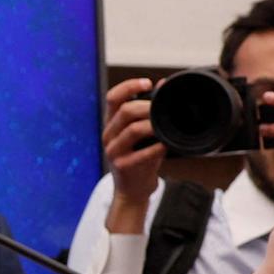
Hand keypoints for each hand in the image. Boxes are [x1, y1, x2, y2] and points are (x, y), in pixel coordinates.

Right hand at [101, 78, 165, 229]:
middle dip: (147, 106)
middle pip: (124, 111)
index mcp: (112, 124)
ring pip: (132, 130)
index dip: (129, 86)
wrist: (132, 191)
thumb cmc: (140, 159)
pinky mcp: (122, 166)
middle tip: (162, 109)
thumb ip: (150, 112)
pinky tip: (165, 146)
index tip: (147, 82)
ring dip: (152, 125)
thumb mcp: (143, 134)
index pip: (113, 97)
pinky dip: (156, 148)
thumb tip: (163, 85)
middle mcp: (108, 135)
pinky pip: (141, 154)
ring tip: (164, 127)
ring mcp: (113, 151)